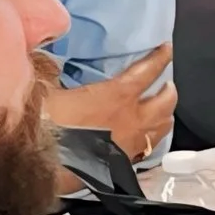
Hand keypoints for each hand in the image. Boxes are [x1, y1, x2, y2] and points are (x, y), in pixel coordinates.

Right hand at [43, 44, 176, 160]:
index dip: (159, 58)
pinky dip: (152, 137)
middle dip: (169, 91)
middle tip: (167, 85)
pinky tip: (146, 137)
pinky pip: (149, 146)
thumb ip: (52, 72)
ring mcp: (133, 142)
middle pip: (166, 102)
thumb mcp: (45, 89)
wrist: (46, 165)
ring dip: (166, 115)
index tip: (167, 49)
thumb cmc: (47, 123)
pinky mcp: (127, 161)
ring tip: (163, 110)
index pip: (147, 71)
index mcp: (117, 95)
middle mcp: (133, 118)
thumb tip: (49, 61)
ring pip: (163, 126)